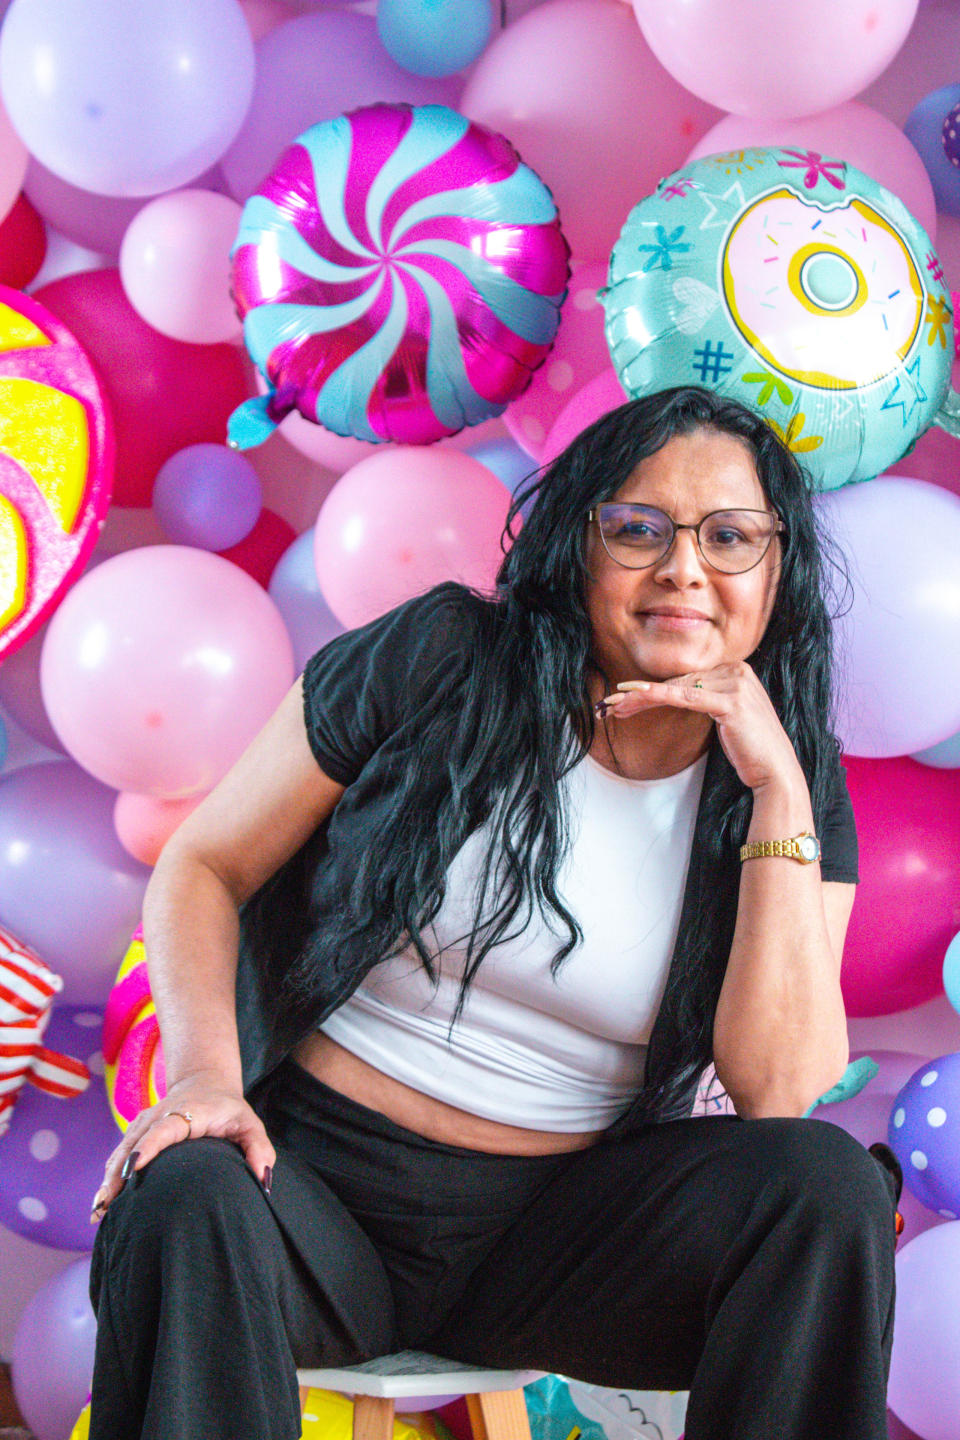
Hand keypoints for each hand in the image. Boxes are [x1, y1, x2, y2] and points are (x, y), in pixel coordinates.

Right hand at [90, 1070, 275, 1222]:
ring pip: (121, 1151)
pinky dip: (109, 1177)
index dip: (147, 1147)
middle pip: (133, 1143)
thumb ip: (258, 1148)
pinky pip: (119, 1155)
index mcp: (185, 1112)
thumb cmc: (229, 1109)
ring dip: (109, 1180)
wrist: (205, 1082)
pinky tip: (102, 1204)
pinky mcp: (136, 1133)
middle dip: (118, 1173)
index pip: (163, 1130)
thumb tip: (263, 1179)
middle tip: (106, 1204)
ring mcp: (143, 1123)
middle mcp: (158, 1116)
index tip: (134, 1168)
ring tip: (98, 1211)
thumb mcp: (249, 1124)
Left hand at [598, 660, 803, 792]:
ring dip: (642, 697)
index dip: (655, 688)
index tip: (626, 697)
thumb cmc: (751, 750)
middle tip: (612, 703)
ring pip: (678, 688)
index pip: (687, 678)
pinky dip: (659, 698)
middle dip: (643, 693)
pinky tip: (637, 700)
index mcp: (738, 670)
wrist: (777, 772)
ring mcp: (736, 684)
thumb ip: (707, 700)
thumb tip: (675, 695)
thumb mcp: (726, 718)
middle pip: (679, 681)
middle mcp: (738, 671)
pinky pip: (686, 698)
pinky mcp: (731, 702)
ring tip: (616, 706)